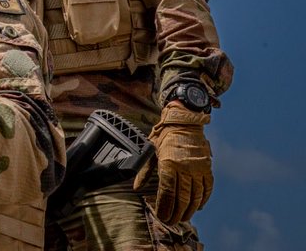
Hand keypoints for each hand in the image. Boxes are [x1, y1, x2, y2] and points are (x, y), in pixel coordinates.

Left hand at [134, 103, 212, 223]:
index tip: (162, 217)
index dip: (165, 207)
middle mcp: (185, 168)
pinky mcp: (207, 168)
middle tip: (171, 221)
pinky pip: (207, 188)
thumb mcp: (150, 151)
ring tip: (183, 217)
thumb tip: (136, 188)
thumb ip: (144, 172)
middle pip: (182, 198)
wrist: (183, 121)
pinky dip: (203, 200)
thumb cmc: (163, 136)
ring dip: (189, 210)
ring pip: (196, 196)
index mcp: (168, 164)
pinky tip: (198, 207)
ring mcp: (198, 169)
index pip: (167, 193)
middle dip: (176, 213)